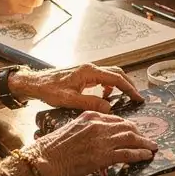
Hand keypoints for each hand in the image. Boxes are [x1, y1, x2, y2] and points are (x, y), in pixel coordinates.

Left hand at [10, 62, 142, 108]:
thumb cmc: (49, 90)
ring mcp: (87, 70)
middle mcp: (90, 68)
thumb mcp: (69, 100)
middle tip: (136, 98)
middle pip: (117, 73)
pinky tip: (105, 96)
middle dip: (128, 85)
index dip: (130, 89)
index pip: (116, 78)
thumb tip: (109, 107)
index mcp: (89, 72)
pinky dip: (109, 86)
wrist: (35, 83)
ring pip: (110, 74)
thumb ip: (90, 103)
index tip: (138, 98)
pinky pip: (102, 78)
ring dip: (119, 85)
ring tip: (124, 98)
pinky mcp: (83, 74)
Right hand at [32, 110, 156, 175]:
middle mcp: (99, 125)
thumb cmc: (53, 147)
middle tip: (146, 139)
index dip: (127, 125)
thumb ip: (86, 129)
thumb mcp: (71, 129)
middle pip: (126, 126)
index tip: (133, 130)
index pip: (115, 118)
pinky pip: (128, 153)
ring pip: (131, 138)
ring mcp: (103, 139)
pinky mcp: (104, 155)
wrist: (45, 158)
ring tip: (152, 147)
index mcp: (90, 116)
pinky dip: (140, 154)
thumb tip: (96, 138)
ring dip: (144, 143)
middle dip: (138, 133)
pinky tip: (146, 155)